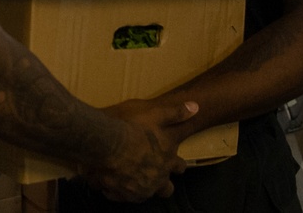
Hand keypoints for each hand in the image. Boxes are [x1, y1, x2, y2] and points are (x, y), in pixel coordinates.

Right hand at [80, 99, 198, 201]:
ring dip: (139, 187)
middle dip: (163, 183)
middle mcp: (156, 179)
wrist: (106, 142)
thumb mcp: (156, 114)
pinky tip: (110, 183)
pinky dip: (116, 191)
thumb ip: (176, 113)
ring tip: (129, 178)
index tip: (173, 161)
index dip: (176, 163)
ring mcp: (139, 189)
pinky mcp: (121, 194)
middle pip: (166, 189)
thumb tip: (196, 107)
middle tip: (153, 174)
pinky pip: (119, 196)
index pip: (179, 166)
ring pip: (144, 195)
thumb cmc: (132, 127)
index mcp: (166, 160)